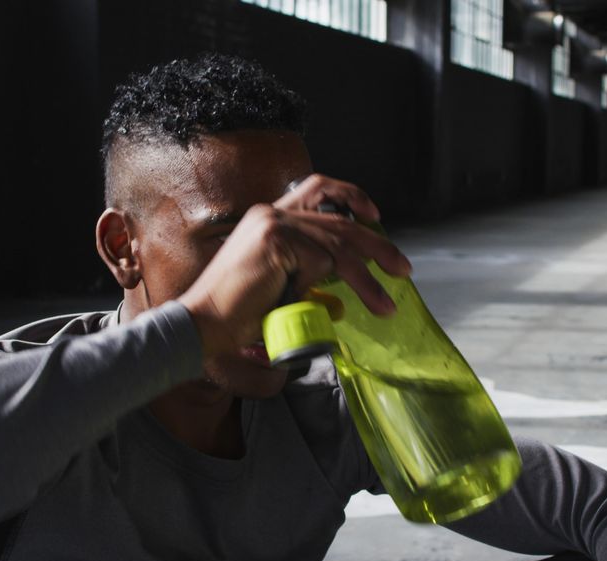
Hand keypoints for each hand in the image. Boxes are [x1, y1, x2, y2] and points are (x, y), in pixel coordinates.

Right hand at [178, 175, 410, 356]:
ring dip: (368, 278)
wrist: (204, 324)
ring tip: (386, 304)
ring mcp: (273, 223)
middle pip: (338, 219)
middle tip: (402, 268)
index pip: (317, 189)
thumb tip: (345, 272)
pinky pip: (322, 262)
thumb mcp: (279, 280)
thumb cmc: (237, 313)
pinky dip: (328, 285)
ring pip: (338, 246)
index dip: (350, 197)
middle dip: (377, 245)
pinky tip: (311, 299)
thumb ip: (306, 267)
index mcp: (268, 217)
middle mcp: (271, 213)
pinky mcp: (276, 240)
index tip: (373, 215)